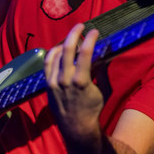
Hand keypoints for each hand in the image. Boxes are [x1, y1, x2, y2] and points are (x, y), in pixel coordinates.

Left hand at [44, 23, 103, 138]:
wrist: (76, 127)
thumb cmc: (93, 109)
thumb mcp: (103, 90)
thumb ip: (103, 71)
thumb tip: (105, 54)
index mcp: (81, 80)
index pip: (85, 52)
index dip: (90, 38)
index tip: (95, 31)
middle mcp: (65, 79)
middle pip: (68, 48)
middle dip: (75, 33)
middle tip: (81, 26)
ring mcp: (54, 82)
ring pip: (56, 54)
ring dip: (65, 43)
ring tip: (71, 38)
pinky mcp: (48, 84)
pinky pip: (48, 64)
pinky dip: (53, 53)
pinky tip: (59, 49)